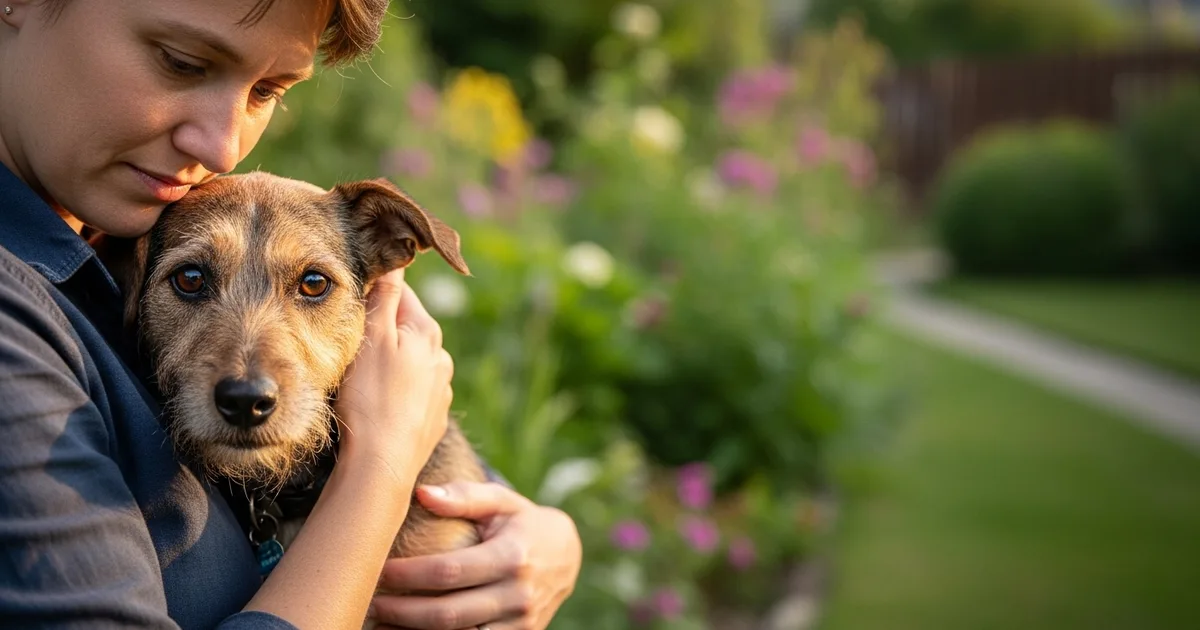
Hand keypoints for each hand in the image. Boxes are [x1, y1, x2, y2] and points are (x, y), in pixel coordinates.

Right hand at [336, 268, 451, 479]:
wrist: (382, 465)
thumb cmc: (371, 399)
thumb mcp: (372, 339)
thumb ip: (383, 299)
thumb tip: (393, 265)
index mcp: (427, 333)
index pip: (402, 293)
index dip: (374, 292)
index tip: (350, 298)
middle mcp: (440, 359)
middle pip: (406, 328)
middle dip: (381, 329)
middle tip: (349, 340)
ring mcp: (440, 391)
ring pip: (409, 362)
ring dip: (388, 361)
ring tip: (359, 376)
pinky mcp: (432, 419)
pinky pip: (410, 394)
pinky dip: (393, 392)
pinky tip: (375, 403)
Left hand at [369, 482, 582, 629]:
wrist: (567, 556)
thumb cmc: (523, 522)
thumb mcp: (501, 502)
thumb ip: (464, 496)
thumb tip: (422, 493)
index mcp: (512, 556)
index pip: (448, 572)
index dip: (409, 576)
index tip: (380, 571)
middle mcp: (518, 594)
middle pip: (448, 613)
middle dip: (403, 612)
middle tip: (372, 602)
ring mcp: (521, 622)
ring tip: (385, 623)